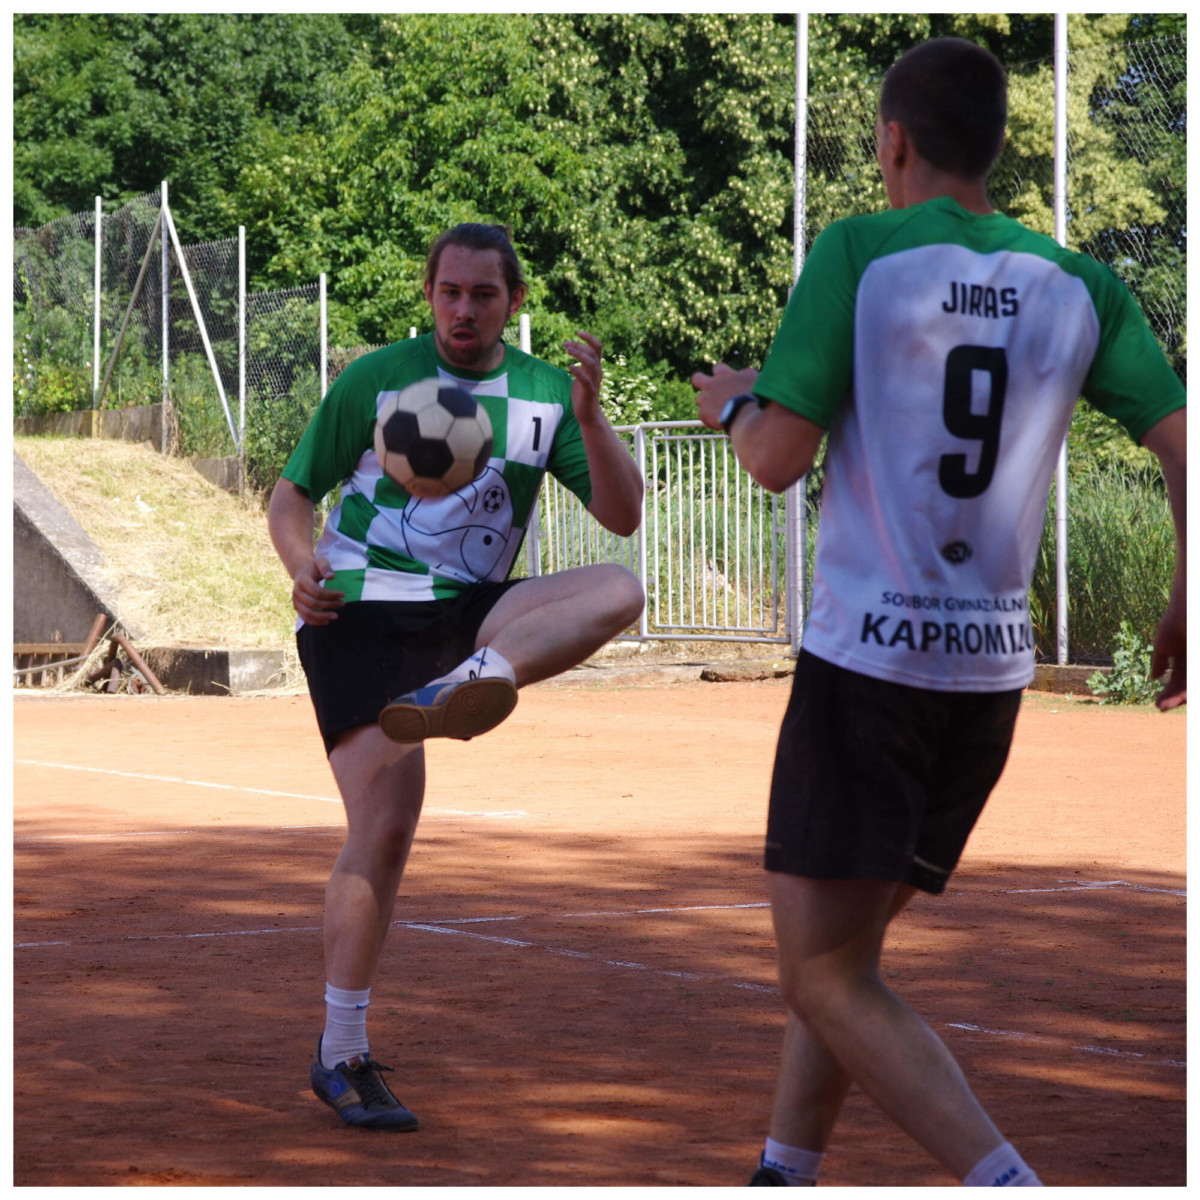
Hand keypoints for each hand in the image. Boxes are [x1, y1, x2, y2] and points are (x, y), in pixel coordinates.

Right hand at [291, 556, 344, 625]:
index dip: (331, 595)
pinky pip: (305, 618)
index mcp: (302, 581)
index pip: (317, 592)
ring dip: (322, 617)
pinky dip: (315, 622)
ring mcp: (296, 601)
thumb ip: (326, 567)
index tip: (343, 594)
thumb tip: (332, 577)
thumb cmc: (314, 567)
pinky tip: (327, 621)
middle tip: (343, 603)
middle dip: (329, 605)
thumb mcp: (320, 562)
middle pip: (313, 603)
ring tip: (336, 616)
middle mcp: (296, 592)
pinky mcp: (297, 608)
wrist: (302, 572)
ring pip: (308, 613)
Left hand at [565, 331, 603, 424]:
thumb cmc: (583, 395)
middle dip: (579, 346)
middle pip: (593, 353)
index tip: (578, 332)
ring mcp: (594, 382)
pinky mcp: (589, 392)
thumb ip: (580, 364)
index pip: (597, 347)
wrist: (588, 415)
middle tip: (565, 344)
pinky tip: (570, 366)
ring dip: (580, 354)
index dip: (589, 338)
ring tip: (567, 350)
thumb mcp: (582, 375)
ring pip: (591, 363)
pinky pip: (586, 380)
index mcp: (595, 367)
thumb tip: (573, 350)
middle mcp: (597, 372)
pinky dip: (578, 372)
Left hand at [691, 363, 759, 429]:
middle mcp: (712, 384)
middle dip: (701, 383)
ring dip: (707, 405)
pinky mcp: (704, 413)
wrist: (748, 411)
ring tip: (720, 412)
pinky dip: (711, 420)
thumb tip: (753, 377)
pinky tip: (721, 423)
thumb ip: (749, 377)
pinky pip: (704, 416)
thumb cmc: (757, 395)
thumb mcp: (756, 380)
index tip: (728, 383)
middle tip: (710, 392)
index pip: (719, 368)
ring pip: (699, 399)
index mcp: (725, 374)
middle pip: (697, 378)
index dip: (721, 375)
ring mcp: (706, 398)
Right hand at [1151, 596, 1185, 710]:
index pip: (1179, 682)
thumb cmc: (1176, 622)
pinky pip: (1194, 679)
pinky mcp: (1197, 663)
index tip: (1158, 704)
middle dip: (1175, 699)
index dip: (1169, 694)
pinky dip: (1188, 690)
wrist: (1188, 610)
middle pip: (1186, 687)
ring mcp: (1195, 662)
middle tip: (1162, 707)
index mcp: (1186, 660)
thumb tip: (1155, 677)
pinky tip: (1182, 695)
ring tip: (1169, 704)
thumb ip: (1160, 661)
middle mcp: (1192, 663)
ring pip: (1192, 685)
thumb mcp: (1164, 644)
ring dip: (1182, 697)